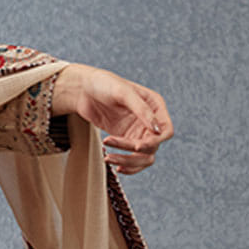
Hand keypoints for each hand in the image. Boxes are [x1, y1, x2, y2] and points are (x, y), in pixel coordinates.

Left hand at [51, 64, 172, 174]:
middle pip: (152, 147)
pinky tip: (114, 165)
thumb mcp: (123, 92)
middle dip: (134, 153)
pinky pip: (131, 158)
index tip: (137, 146)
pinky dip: (124, 164)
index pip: (165, 131)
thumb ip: (142, 109)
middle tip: (113, 154)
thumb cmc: (103, 84)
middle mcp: (149, 120)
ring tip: (108, 158)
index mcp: (155, 106)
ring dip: (127, 162)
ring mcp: (137, 131)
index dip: (155, 141)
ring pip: (142, 157)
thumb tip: (157, 130)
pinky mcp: (124, 139)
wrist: (82, 90)